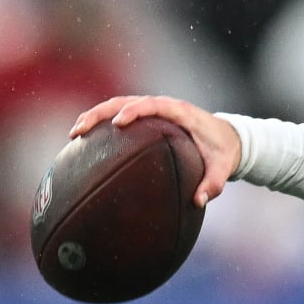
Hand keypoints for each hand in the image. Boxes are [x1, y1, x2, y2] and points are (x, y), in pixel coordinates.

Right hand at [69, 93, 241, 206]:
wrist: (228, 138)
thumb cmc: (223, 152)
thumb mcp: (223, 168)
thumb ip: (213, 184)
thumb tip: (198, 201)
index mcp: (180, 112)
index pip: (153, 105)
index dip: (135, 111)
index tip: (118, 123)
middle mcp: (163, 107)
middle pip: (125, 101)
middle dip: (101, 113)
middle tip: (81, 130)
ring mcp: (152, 111)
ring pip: (118, 105)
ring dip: (95, 116)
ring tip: (74, 134)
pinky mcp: (146, 119)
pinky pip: (120, 116)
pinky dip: (102, 125)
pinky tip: (85, 142)